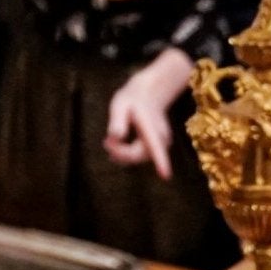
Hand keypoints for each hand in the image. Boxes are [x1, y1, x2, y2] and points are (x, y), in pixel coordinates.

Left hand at [104, 47, 194, 179]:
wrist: (149, 94)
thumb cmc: (131, 99)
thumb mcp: (119, 105)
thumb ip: (117, 120)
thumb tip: (115, 137)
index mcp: (151, 126)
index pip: (154, 145)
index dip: (161, 161)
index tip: (165, 175)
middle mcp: (160, 137)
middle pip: (137, 155)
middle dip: (120, 153)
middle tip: (105, 142)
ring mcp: (161, 143)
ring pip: (138, 158)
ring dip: (122, 154)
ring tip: (108, 141)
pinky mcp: (158, 147)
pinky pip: (139, 156)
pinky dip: (126, 154)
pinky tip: (114, 149)